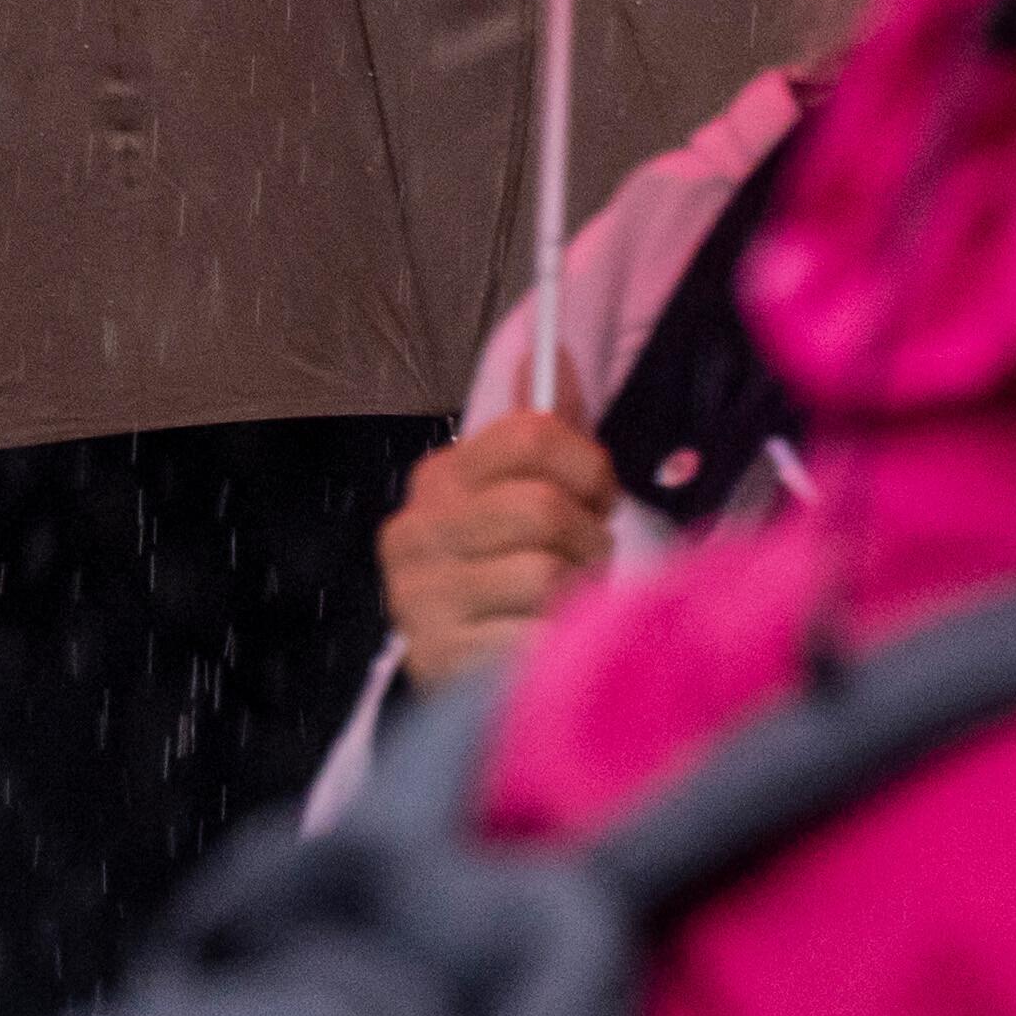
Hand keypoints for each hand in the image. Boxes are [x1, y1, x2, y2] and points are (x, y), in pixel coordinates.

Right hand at [378, 408, 618, 689]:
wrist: (463, 666)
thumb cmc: (508, 568)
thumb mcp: (524, 493)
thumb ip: (544, 427)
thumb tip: (552, 349)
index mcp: (441, 477)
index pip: (531, 435)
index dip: (588, 466)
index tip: (599, 498)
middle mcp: (416, 531)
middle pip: (543, 508)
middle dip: (588, 540)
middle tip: (587, 561)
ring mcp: (418, 598)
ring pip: (543, 575)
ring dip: (577, 596)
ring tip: (566, 605)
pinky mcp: (436, 660)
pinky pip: (531, 640)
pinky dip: (555, 645)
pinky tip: (543, 644)